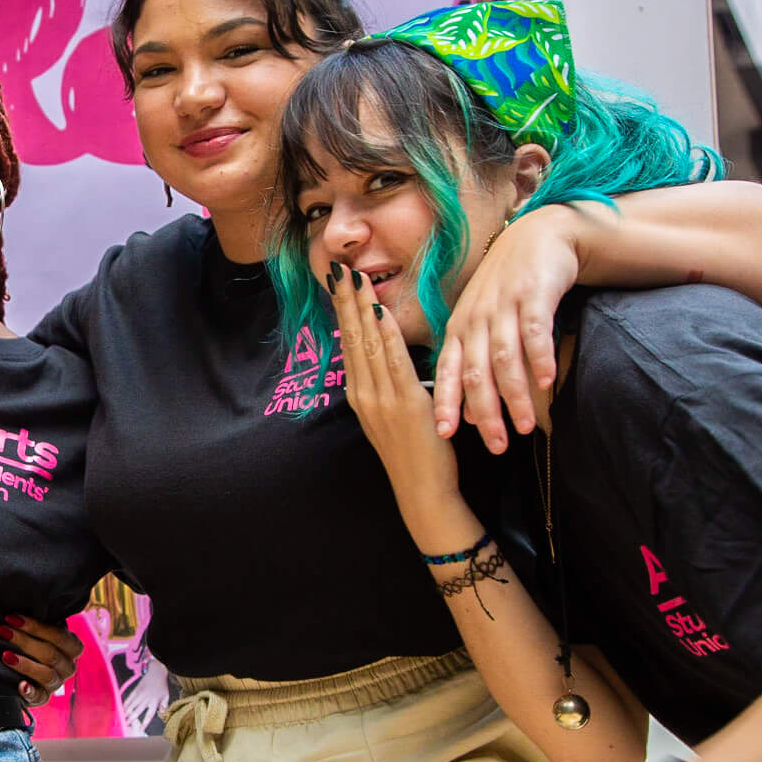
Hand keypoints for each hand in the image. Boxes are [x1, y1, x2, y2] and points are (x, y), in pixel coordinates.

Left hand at [0, 614, 82, 702]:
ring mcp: (56, 684)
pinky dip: (30, 691)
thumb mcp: (37, 632)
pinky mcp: (42, 698)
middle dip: (24, 641)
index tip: (12, 618)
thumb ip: (37, 624)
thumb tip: (20, 612)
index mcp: (71, 647)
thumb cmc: (30, 643)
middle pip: (50, 654)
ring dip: (25, 663)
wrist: (20, 670)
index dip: (36, 627)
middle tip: (2, 631)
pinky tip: (20, 685)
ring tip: (5, 655)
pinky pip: (39, 696)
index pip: (60, 636)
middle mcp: (68, 666)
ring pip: (47, 674)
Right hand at [330, 262, 465, 543]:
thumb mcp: (390, 416)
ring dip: (362, 308)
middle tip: (339, 268)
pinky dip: (386, 333)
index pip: (348, 344)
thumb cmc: (414, 454)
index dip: (343, 311)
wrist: (421, 492)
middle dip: (346, 301)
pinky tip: (381, 310)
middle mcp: (363, 394)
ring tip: (356, 278)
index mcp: (359, 395)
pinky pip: (393, 361)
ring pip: (367, 344)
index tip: (339, 283)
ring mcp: (380, 399)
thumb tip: (386, 355)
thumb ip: (386, 386)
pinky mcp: (404, 404)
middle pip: (351, 338)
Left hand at [432, 206, 577, 452]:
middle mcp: (476, 319)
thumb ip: (472, 365)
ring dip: (514, 394)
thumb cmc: (506, 289)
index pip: (445, 371)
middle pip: (475, 372)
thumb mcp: (481, 324)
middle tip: (496, 446)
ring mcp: (503, 307)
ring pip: (504, 357)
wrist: (538, 237)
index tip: (442, 435)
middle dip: (485, 412)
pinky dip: (539, 357)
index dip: (444, 403)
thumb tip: (466, 413)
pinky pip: (534, 331)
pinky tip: (547, 383)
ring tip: (525, 426)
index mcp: (458, 328)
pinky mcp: (533, 295)